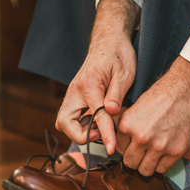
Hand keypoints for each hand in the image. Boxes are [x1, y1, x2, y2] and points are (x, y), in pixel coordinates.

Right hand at [55, 0, 138, 154]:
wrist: (109, 41)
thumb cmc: (118, 55)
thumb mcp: (124, 74)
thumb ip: (116, 95)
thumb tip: (112, 113)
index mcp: (88, 85)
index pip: (95, 116)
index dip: (105, 135)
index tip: (110, 149)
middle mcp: (75, 91)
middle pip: (64, 123)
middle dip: (80, 135)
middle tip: (101, 132)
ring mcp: (72, 94)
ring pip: (65, 122)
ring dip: (80, 130)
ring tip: (102, 126)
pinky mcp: (74, 97)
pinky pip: (71, 117)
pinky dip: (81, 124)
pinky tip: (98, 120)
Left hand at [116, 57, 189, 175]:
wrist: (187, 89)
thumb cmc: (162, 94)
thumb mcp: (135, 108)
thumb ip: (128, 127)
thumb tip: (120, 143)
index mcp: (127, 125)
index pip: (118, 148)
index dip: (126, 147)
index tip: (133, 145)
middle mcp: (140, 138)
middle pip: (129, 163)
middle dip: (134, 159)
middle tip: (141, 154)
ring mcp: (158, 146)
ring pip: (145, 170)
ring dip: (147, 165)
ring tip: (153, 156)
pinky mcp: (176, 151)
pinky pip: (162, 169)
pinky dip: (162, 165)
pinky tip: (164, 155)